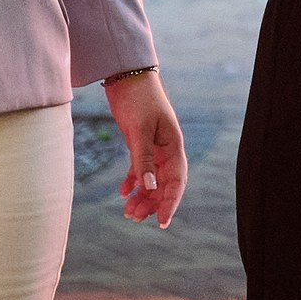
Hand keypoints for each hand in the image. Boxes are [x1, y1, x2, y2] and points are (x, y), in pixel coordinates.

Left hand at [104, 68, 186, 227]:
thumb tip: (148, 189)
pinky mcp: (139, 142)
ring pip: (151, 179)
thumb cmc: (138, 99)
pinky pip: (140, 169)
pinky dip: (133, 182)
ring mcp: (153, 146)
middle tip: (135, 218)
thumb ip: (143, 160)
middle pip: (164, 184)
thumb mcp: (139, 130)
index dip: (171, 202)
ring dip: (142, 196)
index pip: (177, 181)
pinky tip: (123, 193)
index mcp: (173, 145)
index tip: (162, 223)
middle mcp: (166, 149)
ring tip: (128, 211)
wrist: (126, 76)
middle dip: (152, 203)